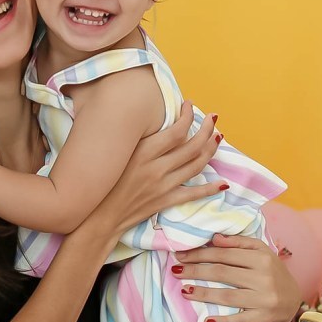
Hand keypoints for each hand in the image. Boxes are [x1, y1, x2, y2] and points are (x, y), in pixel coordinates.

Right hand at [88, 102, 221, 237]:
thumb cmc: (104, 181)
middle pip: (192, 146)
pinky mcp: (166, 201)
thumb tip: (157, 124)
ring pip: (197, 165)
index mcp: (143, 152)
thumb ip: (138, 141)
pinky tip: (222, 183)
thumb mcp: (117, 154)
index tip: (190, 105)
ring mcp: (163, 185)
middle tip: (213, 119)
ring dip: (211, 150)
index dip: (188, 115)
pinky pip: (194, 193)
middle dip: (207, 130)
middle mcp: (156, 167)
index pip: (176, 130)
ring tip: (217, 138)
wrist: (99, 216)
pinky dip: (210, 188)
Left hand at [173, 234, 301, 321]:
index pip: (224, 254)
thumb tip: (214, 238)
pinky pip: (240, 320)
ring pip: (227, 295)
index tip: (180, 256)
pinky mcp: (264, 318)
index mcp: (261, 258)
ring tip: (184, 291)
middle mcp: (264, 278)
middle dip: (195, 271)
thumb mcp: (261, 251)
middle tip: (175, 271)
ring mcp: (264, 299)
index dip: (200, 254)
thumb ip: (238, 243)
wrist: (295, 300)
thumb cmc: (272, 272)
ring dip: (203, 294)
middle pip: (222, 273)